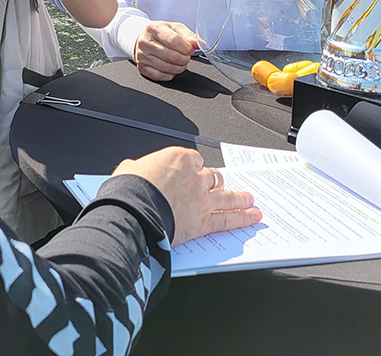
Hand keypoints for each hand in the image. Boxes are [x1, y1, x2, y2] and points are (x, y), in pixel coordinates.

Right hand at [113, 147, 259, 245]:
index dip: (193, 167)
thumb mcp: (128, 168)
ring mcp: (202, 199)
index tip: (191, 172)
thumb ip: (137, 168)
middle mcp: (194, 177)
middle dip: (216, 182)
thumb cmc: (129, 189)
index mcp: (177, 159)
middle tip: (221, 186)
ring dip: (239, 198)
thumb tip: (132, 169)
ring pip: (226, 196)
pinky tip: (252, 217)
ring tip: (249, 199)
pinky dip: (242, 218)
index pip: (194, 160)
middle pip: (212, 177)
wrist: (133, 212)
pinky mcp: (203, 221)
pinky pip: (227, 219)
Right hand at [134, 21, 198, 80]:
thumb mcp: (175, 28)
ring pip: (166, 68)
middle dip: (184, 59)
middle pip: (171, 56)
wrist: (144, 39)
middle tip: (186, 57)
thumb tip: (199, 44)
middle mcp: (145, 42)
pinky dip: (170, 74)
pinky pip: (160, 75)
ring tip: (181, 63)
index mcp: (154, 28)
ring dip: (179, 68)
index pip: (174, 41)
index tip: (190, 49)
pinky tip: (172, 68)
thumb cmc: (161, 33)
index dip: (187, 48)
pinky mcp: (142, 67)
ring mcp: (142, 56)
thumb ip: (188, 35)